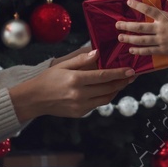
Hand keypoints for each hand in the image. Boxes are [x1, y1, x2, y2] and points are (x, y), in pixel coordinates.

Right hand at [8, 48, 133, 121]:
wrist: (35, 99)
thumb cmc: (48, 79)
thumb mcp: (62, 65)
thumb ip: (80, 59)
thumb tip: (97, 53)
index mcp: (75, 80)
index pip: (103, 76)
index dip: (119, 73)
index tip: (131, 70)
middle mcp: (79, 94)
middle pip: (108, 88)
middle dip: (122, 82)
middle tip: (132, 76)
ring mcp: (81, 105)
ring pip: (106, 98)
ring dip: (116, 90)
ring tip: (123, 82)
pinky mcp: (81, 113)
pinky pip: (98, 104)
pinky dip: (106, 97)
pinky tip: (109, 90)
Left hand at [116, 0, 167, 58]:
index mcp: (165, 18)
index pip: (148, 10)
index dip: (137, 6)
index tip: (128, 2)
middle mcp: (160, 29)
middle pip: (140, 27)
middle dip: (127, 26)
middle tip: (117, 24)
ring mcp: (161, 41)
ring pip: (142, 40)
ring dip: (130, 39)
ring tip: (120, 38)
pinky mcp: (164, 50)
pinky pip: (149, 51)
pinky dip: (139, 51)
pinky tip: (131, 50)